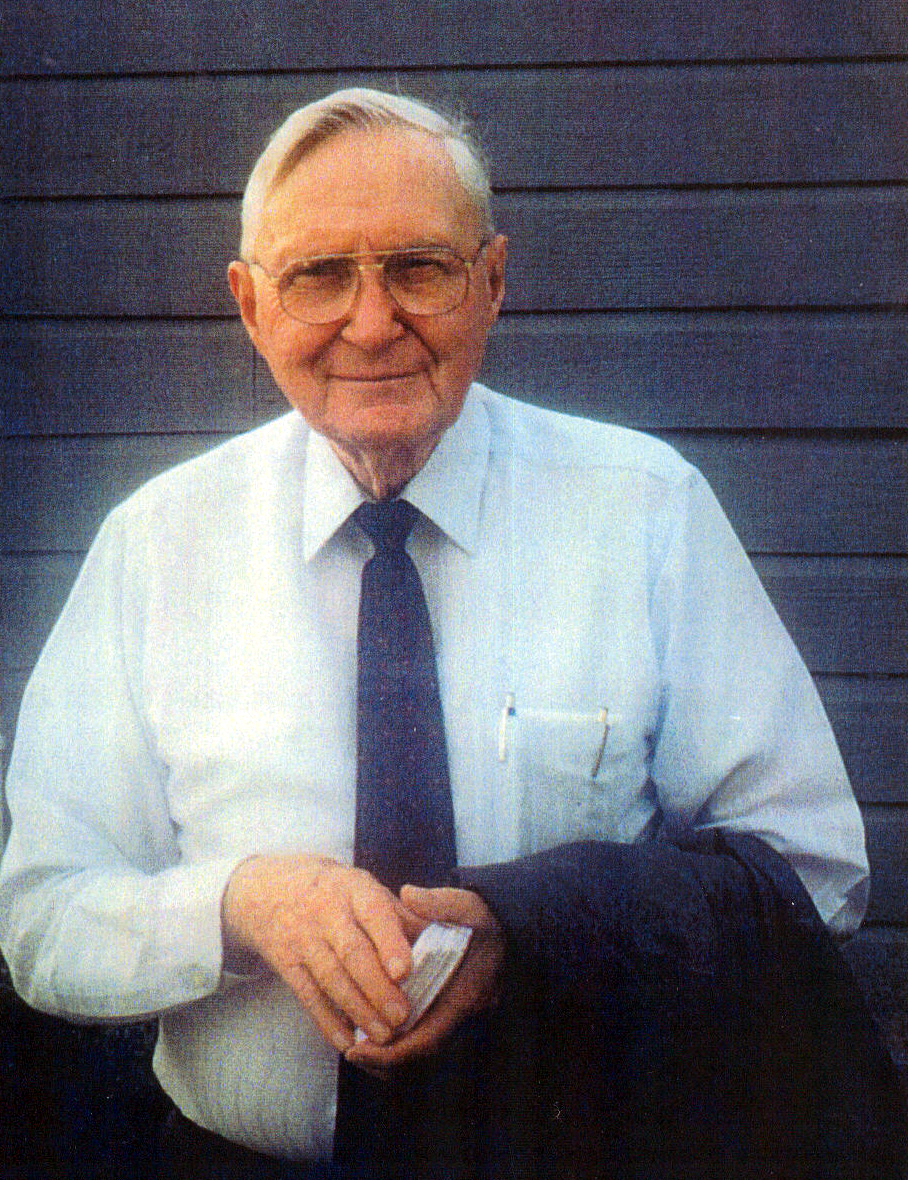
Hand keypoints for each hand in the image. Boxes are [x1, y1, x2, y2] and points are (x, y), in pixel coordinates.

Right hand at [221, 854, 423, 1052]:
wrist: (266, 888)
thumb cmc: (333, 891)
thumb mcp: (364, 888)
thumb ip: (401, 915)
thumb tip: (441, 941)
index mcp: (354, 889)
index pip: (374, 914)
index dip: (389, 943)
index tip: (406, 971)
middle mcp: (326, 912)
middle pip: (352, 953)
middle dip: (377, 987)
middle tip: (402, 1016)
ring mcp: (302, 938)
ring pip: (331, 978)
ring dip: (357, 1009)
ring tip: (384, 1035)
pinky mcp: (285, 963)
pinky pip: (306, 996)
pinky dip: (326, 1021)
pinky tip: (346, 1041)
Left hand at [345, 885, 504, 1068]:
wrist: (514, 932)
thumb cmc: (488, 920)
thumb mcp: (468, 905)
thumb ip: (439, 902)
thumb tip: (408, 894)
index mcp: (464, 997)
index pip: (425, 1041)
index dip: (389, 1053)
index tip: (355, 1051)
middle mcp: (464, 1019)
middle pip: (420, 1058)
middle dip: (383, 1061)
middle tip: (350, 1053)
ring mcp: (462, 1022)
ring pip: (423, 1055)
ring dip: (391, 1057)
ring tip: (357, 1048)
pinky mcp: (456, 1017)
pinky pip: (427, 1043)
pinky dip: (403, 1046)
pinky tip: (377, 1033)